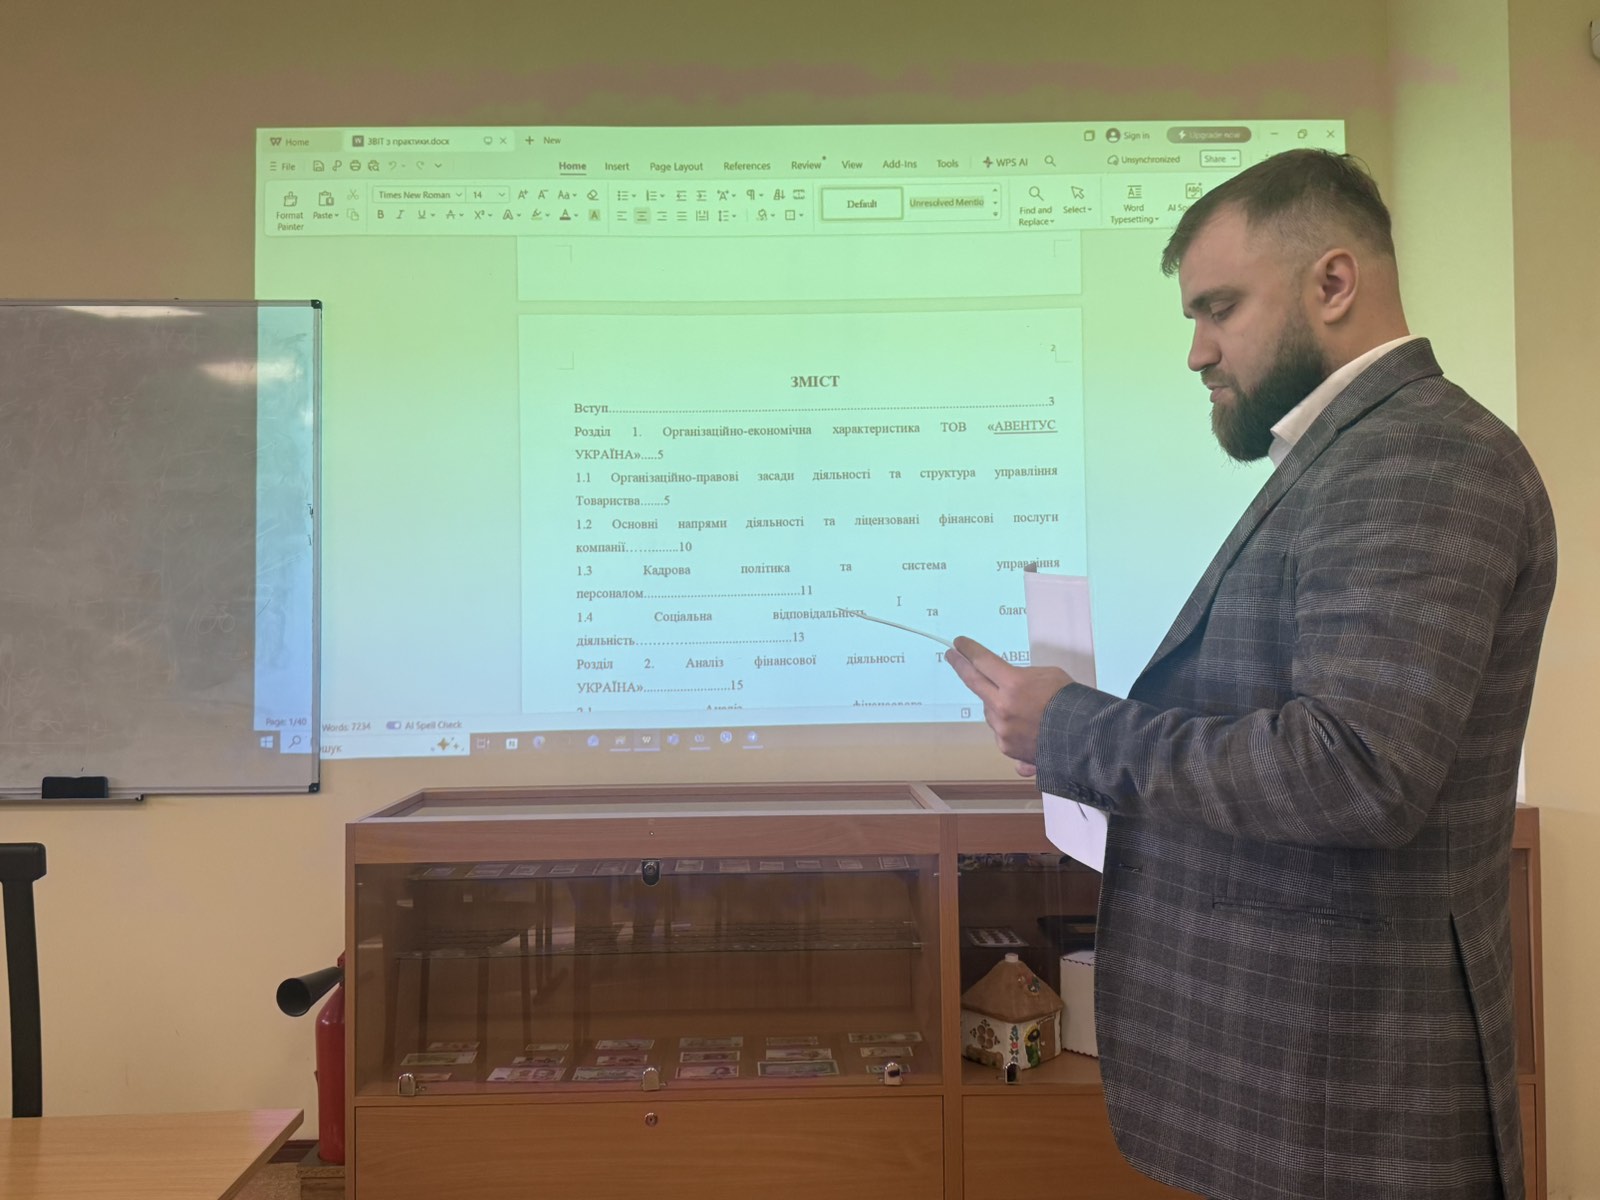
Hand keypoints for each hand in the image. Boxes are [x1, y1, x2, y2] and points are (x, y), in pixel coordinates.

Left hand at [944, 636, 1072, 775]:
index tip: (959, 643)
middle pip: (973, 682)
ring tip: (1023, 706)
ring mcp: (1002, 729)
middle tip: (952, 656)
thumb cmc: (1070, 704)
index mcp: (1014, 684)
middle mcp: (1002, 707)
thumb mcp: (1048, 675)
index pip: (983, 661)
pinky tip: (1025, 725)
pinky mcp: (1006, 747)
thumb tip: (1007, 680)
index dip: (969, 650)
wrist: (1084, 740)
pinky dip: (1008, 725)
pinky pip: (1000, 730)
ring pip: (989, 709)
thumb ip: (1021, 676)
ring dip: (996, 704)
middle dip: (960, 665)